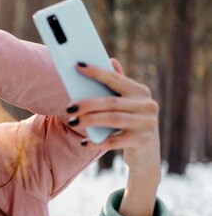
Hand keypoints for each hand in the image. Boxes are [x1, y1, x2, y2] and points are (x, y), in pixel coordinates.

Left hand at [67, 59, 160, 215]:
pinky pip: (115, 141)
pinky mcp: (142, 141)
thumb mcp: (127, 105)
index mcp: (141, 92)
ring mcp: (147, 124)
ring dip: (89, 120)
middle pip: (111, 102)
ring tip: (73, 122)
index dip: (97, 72)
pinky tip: (84, 143)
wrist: (146, 155)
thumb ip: (119, 85)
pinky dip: (98, 142)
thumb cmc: (129, 124)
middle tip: (69, 107)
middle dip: (87, 104)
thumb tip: (111, 60)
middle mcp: (147, 106)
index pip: (116, 79)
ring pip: (112, 119)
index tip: (78, 66)